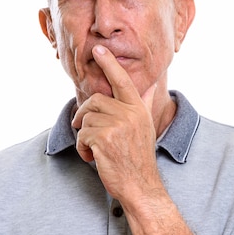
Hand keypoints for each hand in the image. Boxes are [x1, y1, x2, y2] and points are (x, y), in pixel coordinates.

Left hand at [71, 45, 158, 199]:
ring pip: (85, 120)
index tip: (98, 49)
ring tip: (95, 150)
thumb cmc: (139, 157)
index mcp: (138, 108)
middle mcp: (129, 113)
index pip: (122, 80)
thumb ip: (146, 103)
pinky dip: (82, 149)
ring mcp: (116, 125)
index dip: (109, 64)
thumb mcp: (146, 126)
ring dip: (84, 137)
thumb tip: (152, 85)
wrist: (140, 185)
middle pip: (94, 101)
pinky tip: (92, 158)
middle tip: (85, 132)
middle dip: (84, 116)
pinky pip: (81, 136)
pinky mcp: (103, 139)